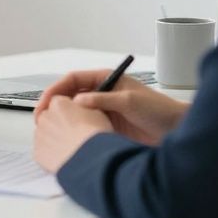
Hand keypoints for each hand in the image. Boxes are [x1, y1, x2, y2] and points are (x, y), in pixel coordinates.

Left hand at [33, 96, 112, 172]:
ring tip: (72, 147)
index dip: (70, 111)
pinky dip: (51, 154)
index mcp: (58, 104)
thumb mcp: (97, 111)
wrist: (90, 158)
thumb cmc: (95, 136)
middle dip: (59, 124)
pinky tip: (65, 157)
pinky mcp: (38, 153)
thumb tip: (82, 109)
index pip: (59, 102)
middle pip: (50, 117)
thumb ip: (83, 106)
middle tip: (74, 134)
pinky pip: (43, 151)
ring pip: (45, 134)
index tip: (77, 119)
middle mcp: (45, 117)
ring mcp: (40, 135)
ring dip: (54, 139)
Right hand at [36, 68, 188, 146]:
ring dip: (62, 119)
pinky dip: (74, 130)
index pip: (73, 79)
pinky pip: (84, 126)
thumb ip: (104, 99)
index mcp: (106, 79)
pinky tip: (68, 138)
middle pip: (69, 95)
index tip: (45, 103)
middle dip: (53, 105)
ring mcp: (103, 110)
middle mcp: (102, 93)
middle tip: (41, 119)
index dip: (56, 89)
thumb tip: (78, 102)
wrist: (176, 130)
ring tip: (50, 130)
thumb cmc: (159, 109)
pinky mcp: (106, 127)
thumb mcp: (130, 101)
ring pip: (74, 112)